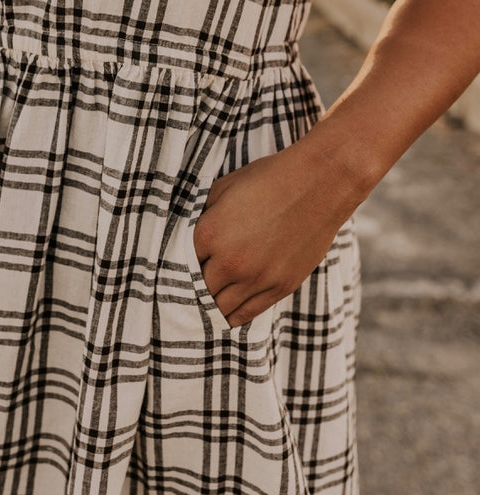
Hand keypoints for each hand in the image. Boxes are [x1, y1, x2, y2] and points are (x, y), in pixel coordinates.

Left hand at [193, 144, 363, 325]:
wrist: (318, 184)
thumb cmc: (268, 179)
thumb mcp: (224, 187)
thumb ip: (201, 214)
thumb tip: (186, 233)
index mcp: (210, 234)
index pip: (180, 263)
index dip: (178, 264)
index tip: (178, 266)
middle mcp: (230, 262)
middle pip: (198, 290)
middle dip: (194, 286)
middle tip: (192, 284)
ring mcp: (256, 279)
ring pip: (220, 308)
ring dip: (211, 305)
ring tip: (207, 300)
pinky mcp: (280, 287)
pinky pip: (247, 314)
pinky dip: (233, 315)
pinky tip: (226, 312)